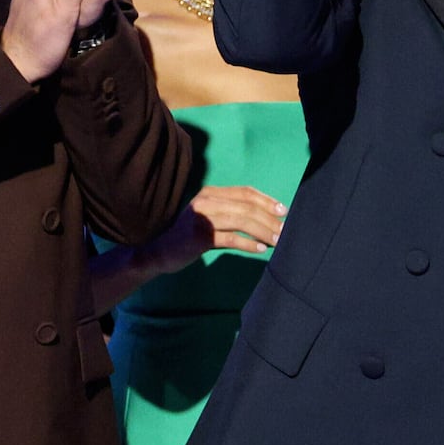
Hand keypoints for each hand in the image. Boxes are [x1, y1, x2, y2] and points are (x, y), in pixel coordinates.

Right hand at [137, 185, 287, 277]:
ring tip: (277, 240)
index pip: (245, 192)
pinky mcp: (199, 236)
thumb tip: (266, 217)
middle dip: (269, 218)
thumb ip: (231, 212)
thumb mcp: (209, 216)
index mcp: (211, 193)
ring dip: (263, 231)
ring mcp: (202, 218)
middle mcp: (206, 201)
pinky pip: (230, 238)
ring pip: (242, 221)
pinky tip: (261, 249)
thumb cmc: (189, 235)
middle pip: (246, 206)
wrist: (158, 252)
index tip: (284, 210)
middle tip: (285, 230)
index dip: (266, 200)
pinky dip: (248, 244)